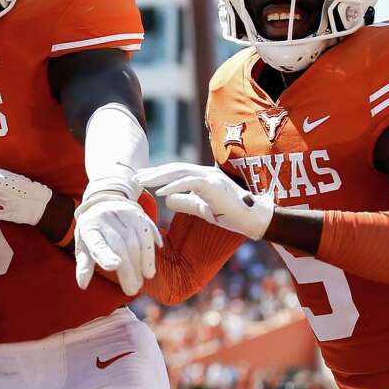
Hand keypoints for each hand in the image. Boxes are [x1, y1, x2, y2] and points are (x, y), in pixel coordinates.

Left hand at [73, 193, 160, 294]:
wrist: (103, 200)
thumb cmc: (92, 229)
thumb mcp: (83, 245)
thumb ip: (84, 265)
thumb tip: (82, 285)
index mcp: (89, 228)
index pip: (97, 242)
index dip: (105, 254)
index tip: (114, 266)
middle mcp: (105, 218)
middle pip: (120, 246)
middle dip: (128, 270)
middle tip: (132, 289)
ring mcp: (123, 213)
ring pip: (136, 241)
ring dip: (142, 263)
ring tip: (143, 279)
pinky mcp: (138, 213)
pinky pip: (148, 233)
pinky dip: (150, 251)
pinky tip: (150, 267)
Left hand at [137, 162, 272, 239]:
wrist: (252, 219)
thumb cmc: (230, 214)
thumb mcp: (202, 208)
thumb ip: (186, 202)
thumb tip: (167, 199)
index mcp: (202, 177)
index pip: (175, 172)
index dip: (158, 174)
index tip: (141, 178)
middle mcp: (205, 173)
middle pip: (174, 169)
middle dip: (153, 173)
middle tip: (135, 177)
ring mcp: (210, 177)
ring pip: (179, 172)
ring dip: (159, 177)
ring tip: (143, 182)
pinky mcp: (214, 184)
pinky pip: (190, 183)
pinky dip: (174, 186)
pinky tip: (160, 191)